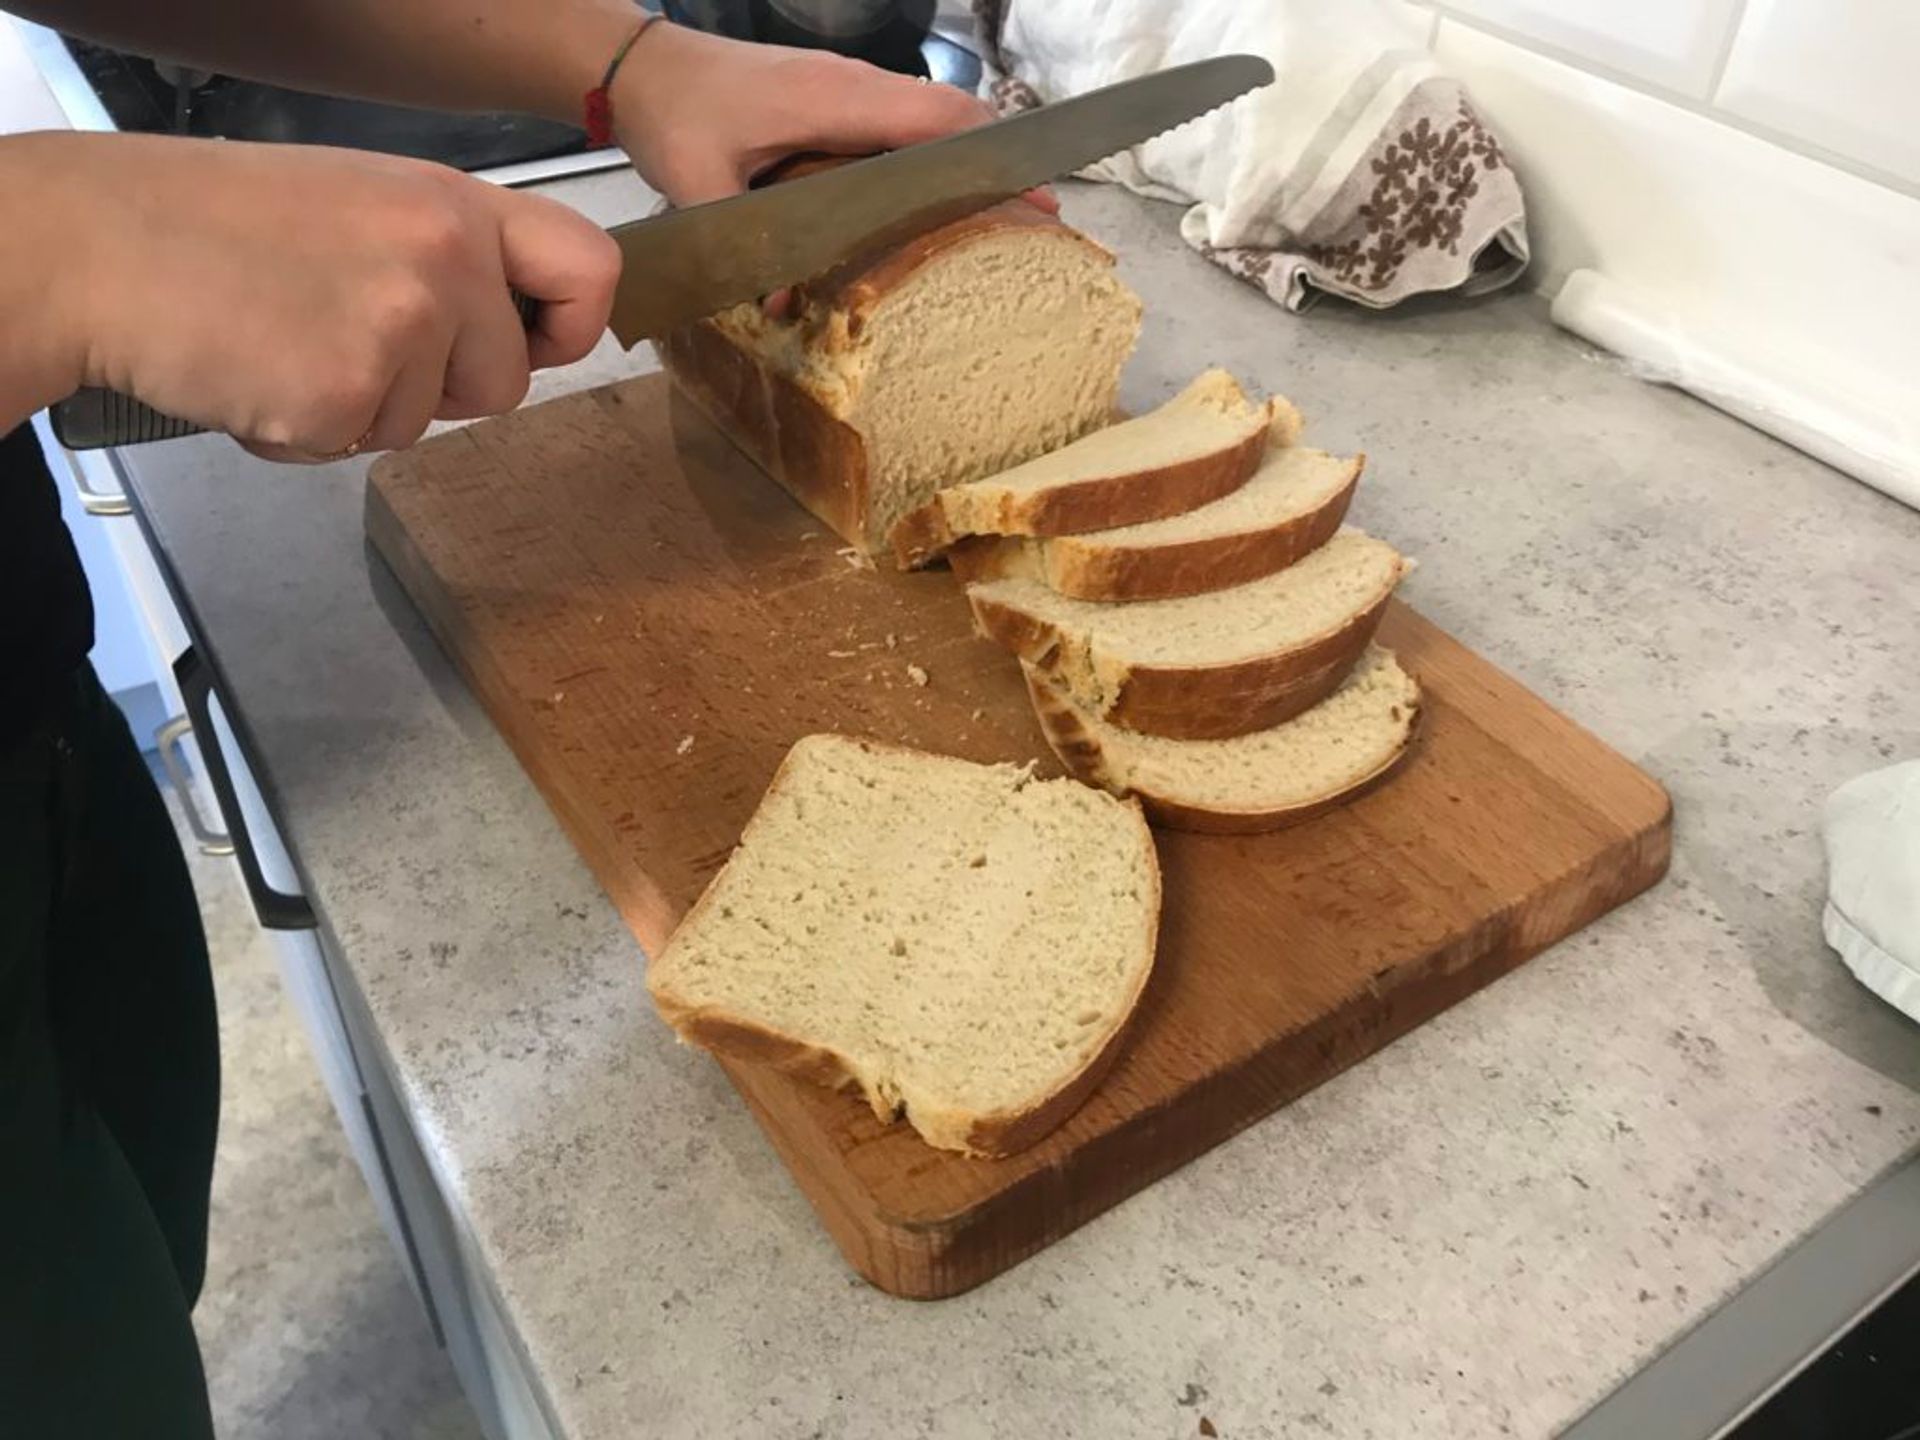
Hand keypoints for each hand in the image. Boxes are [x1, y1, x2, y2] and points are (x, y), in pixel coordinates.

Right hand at [47, 134, 617, 459]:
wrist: (98, 250)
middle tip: (351, 341)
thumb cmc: (218, 227)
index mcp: (455, 204)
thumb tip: (509, 330)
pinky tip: (256, 373)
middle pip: (507, 382)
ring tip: (286, 343)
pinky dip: (307, 433)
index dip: (571, 327)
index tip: (533, 346)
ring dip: (363, 408)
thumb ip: (447, 257)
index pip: (591, 268)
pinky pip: (358, 446)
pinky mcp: (347, 393)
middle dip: (440, 390)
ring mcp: (400, 327)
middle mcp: (444, 258)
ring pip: (428, 424)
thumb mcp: (361, 203)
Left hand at [609, 22, 1058, 212]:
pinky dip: (933, 153)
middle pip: (951, 116)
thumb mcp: (698, 184)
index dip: (991, 157)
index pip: (937, 121)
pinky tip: (937, 199)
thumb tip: (785, 307)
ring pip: (930, 117)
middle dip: (1000, 163)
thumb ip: (744, 245)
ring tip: (1005, 212)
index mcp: (837, 99)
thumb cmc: (672, 114)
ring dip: (970, 157)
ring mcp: (847, 87)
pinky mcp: (833, 98)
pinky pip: (900, 121)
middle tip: (1044, 216)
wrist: (639, 64)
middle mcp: (854, 85)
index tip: (1035, 193)